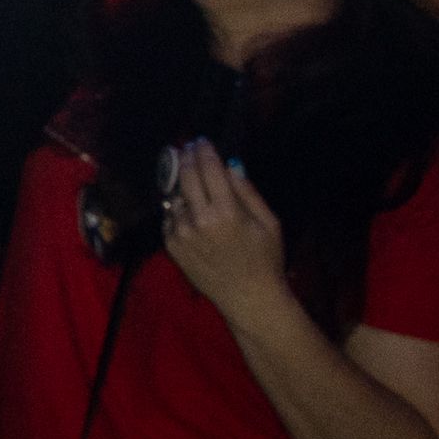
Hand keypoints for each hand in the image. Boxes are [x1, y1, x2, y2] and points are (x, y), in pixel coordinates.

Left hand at [160, 143, 292, 325]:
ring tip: (191, 180)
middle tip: (188, 147)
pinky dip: (177, 208)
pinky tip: (189, 209)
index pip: (208, 169)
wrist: (248, 298)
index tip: (202, 140)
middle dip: (186, 158)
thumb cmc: (265, 259)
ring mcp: (180, 233)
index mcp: (226, 212)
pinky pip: (169, 216)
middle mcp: (198, 220)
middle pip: (185, 176)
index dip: (204, 151)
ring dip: (181, 185)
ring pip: (175, 196)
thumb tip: (230, 163)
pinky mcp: (170, 245)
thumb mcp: (269, 223)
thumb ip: (248, 191)